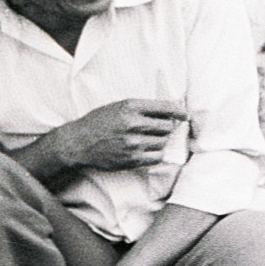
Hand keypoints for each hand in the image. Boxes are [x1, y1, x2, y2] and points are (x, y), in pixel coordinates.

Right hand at [49, 98, 185, 171]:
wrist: (78, 143)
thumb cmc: (98, 122)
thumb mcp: (117, 106)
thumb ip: (140, 109)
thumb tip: (169, 113)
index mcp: (130, 106)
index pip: (163, 107)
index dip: (178, 110)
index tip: (185, 114)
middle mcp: (133, 124)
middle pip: (167, 127)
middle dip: (167, 127)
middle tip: (161, 128)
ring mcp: (133, 143)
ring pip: (163, 142)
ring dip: (160, 141)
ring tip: (148, 139)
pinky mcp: (132, 159)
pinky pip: (157, 157)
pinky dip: (157, 154)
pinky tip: (149, 150)